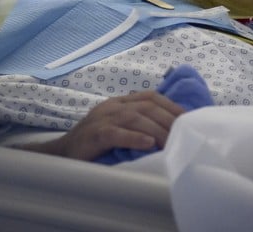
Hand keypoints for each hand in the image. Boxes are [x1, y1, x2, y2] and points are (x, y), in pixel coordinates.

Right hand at [25, 91, 185, 161]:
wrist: (62, 154)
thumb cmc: (94, 145)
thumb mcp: (118, 129)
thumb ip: (137, 125)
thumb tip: (168, 131)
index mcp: (119, 103)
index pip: (151, 97)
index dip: (172, 106)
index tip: (190, 118)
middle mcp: (112, 106)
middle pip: (147, 106)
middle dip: (169, 119)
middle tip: (186, 133)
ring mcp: (102, 119)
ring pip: (135, 117)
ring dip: (157, 130)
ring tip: (172, 142)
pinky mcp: (94, 135)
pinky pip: (116, 133)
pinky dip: (134, 137)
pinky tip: (148, 144)